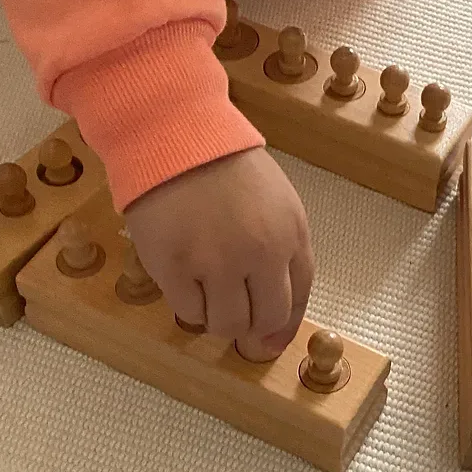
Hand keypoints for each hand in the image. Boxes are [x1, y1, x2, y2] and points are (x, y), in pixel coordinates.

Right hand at [124, 148, 313, 360]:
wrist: (174, 134)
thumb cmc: (224, 165)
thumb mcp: (276, 202)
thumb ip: (283, 252)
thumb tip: (274, 325)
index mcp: (291, 235)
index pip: (296, 300)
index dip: (282, 325)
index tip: (268, 337)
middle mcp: (260, 253)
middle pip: (264, 320)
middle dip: (250, 325)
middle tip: (230, 309)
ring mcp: (216, 262)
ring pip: (227, 325)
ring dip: (217, 318)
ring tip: (205, 292)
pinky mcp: (175, 267)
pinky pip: (189, 312)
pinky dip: (188, 305)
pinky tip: (183, 281)